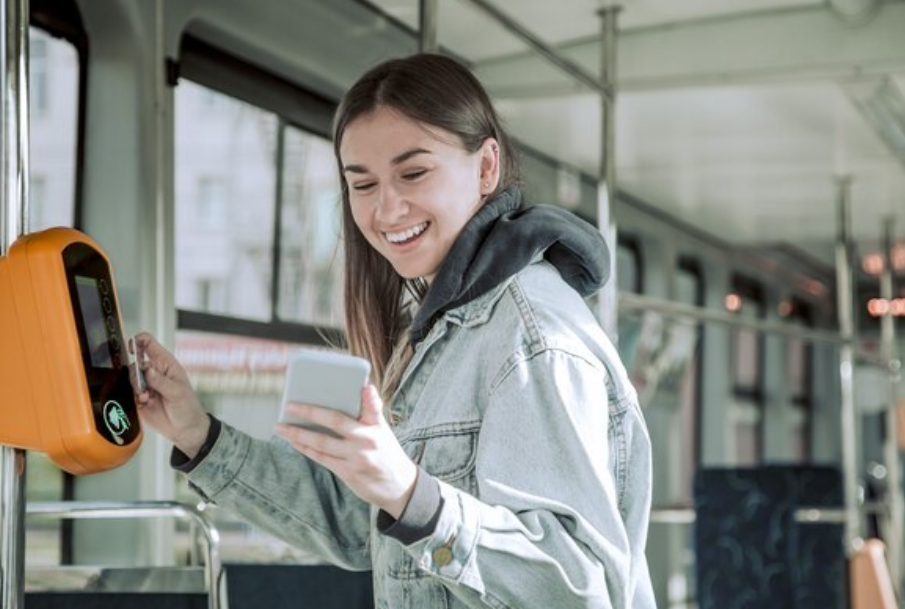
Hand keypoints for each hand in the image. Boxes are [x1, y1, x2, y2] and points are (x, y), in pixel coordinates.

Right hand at [132, 332, 209, 457]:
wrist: (184, 429)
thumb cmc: (187, 407)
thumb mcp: (177, 392)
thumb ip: (160, 381)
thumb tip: (147, 369)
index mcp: (165, 364)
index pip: (149, 344)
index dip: (138, 341)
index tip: (131, 345)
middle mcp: (154, 372)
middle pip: (135, 362)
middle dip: (136, 373)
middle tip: (143, 385)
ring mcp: (145, 385)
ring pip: (130, 378)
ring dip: (136, 387)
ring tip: (147, 396)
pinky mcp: (138, 398)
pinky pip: (128, 392)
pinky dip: (134, 397)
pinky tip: (145, 402)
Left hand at [276, 385, 416, 518]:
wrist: (399, 486)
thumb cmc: (386, 451)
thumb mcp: (383, 430)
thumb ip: (370, 411)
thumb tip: (362, 388)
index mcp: (377, 426)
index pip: (374, 407)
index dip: (370, 396)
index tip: (365, 386)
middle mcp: (367, 440)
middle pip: (335, 422)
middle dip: (310, 412)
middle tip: (290, 405)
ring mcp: (356, 458)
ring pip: (322, 442)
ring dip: (298, 434)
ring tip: (280, 427)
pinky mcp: (348, 473)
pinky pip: (322, 458)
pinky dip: (306, 449)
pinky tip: (294, 442)